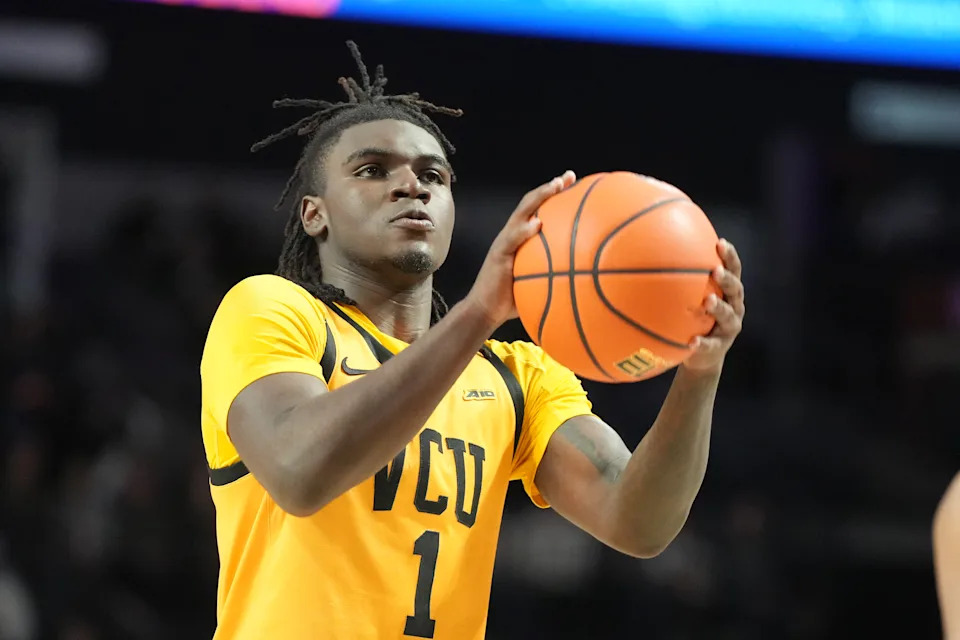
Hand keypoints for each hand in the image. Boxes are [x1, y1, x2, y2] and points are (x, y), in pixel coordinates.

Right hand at [465, 170, 576, 327]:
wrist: (485, 311)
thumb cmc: (512, 299)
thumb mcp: (537, 282)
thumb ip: (554, 273)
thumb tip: (584, 276)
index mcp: (521, 238)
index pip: (538, 209)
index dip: (554, 194)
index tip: (573, 183)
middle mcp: (512, 234)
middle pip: (530, 203)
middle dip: (550, 187)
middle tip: (569, 176)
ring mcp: (504, 243)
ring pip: (521, 213)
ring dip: (538, 198)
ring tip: (555, 187)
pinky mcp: (498, 255)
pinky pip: (512, 240)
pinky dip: (523, 230)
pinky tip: (536, 224)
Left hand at [683, 238, 744, 372]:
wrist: (702, 355)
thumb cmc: (694, 318)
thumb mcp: (690, 299)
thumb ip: (680, 281)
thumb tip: (651, 255)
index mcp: (727, 292)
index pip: (733, 270)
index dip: (730, 257)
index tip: (720, 243)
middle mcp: (734, 307)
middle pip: (736, 290)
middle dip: (727, 279)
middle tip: (716, 271)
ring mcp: (729, 328)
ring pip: (728, 316)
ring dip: (719, 308)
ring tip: (709, 300)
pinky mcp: (720, 347)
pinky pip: (711, 345)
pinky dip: (702, 343)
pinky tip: (692, 341)